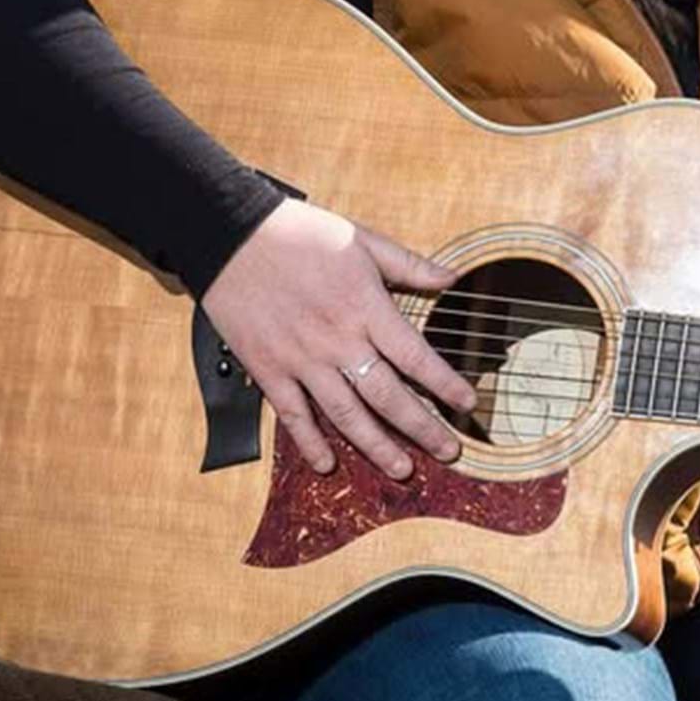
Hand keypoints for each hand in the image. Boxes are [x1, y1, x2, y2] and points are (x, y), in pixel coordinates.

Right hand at [201, 197, 480, 478]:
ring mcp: (301, 359)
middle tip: (448, 451)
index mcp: (365, 307)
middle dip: (423, 428)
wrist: (232, 234)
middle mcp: (338, 340)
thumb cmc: (301, 232)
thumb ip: (409, 265)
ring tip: (402, 468)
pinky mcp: (268, 368)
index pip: (416, 357)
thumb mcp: (363, 240)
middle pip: (388, 396)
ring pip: (346, 415)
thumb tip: (452, 278)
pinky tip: (327, 463)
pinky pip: (293, 415)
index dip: (445, 385)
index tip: (467, 405)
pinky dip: (310, 441)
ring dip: (376, 446)